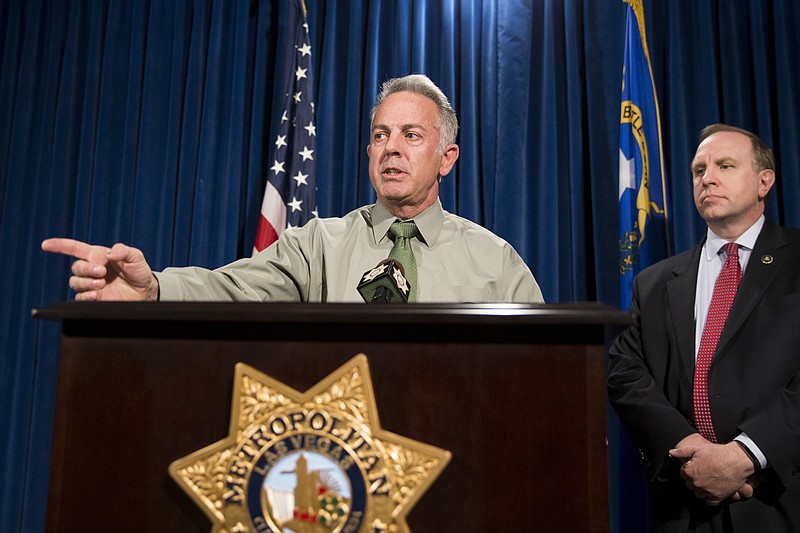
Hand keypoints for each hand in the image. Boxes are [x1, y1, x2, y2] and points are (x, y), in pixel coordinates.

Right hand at [42, 238, 158, 300]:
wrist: (146, 291)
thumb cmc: (139, 271)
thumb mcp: (135, 256)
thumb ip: (123, 251)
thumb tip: (109, 254)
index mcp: (98, 255)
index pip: (74, 248)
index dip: (59, 246)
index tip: (45, 245)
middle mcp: (91, 269)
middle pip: (76, 267)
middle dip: (87, 268)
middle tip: (102, 272)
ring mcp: (91, 284)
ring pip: (75, 282)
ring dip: (86, 282)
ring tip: (102, 283)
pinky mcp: (94, 298)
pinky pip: (80, 297)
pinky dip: (85, 295)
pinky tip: (96, 293)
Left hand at [669, 434, 755, 505]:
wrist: (737, 460)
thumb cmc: (718, 453)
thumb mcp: (697, 448)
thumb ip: (682, 452)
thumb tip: (671, 453)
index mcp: (690, 472)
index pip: (682, 473)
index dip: (688, 468)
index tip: (695, 466)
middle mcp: (697, 483)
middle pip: (689, 484)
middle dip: (694, 478)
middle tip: (702, 471)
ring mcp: (707, 491)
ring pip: (698, 493)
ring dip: (700, 488)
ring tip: (708, 479)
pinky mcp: (718, 497)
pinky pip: (709, 502)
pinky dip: (710, 497)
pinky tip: (712, 489)